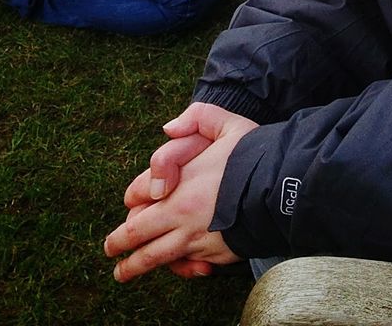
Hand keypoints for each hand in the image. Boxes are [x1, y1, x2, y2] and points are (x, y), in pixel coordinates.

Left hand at [106, 103, 257, 282]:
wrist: (280, 189)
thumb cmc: (253, 155)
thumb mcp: (227, 123)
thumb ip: (196, 117)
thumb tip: (168, 129)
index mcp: (178, 181)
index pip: (138, 194)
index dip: (132, 199)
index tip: (130, 206)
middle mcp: (180, 213)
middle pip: (137, 233)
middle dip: (119, 243)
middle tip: (111, 250)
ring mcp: (194, 238)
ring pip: (155, 258)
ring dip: (135, 266)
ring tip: (122, 273)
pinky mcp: (212, 256)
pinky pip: (186, 267)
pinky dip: (178, 270)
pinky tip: (175, 270)